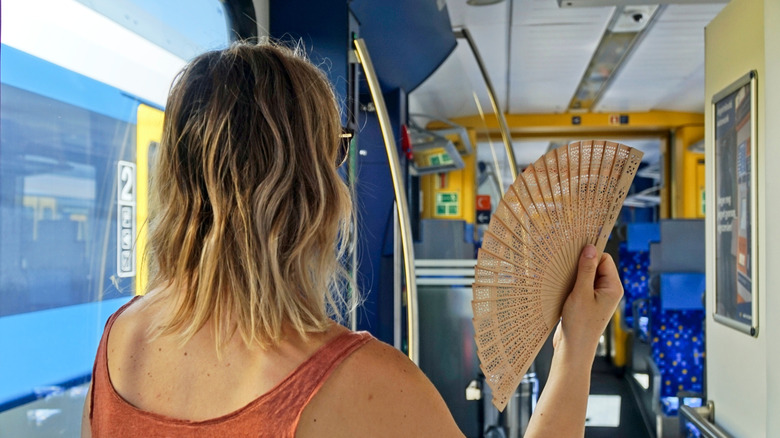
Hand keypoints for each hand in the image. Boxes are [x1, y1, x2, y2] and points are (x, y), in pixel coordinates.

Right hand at [553, 244, 622, 358]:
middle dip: (581, 265)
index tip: (574, 253)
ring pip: (587, 275)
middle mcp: (608, 291)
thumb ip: (586, 269)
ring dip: (575, 275)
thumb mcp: (581, 293)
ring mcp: (597, 297)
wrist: (573, 349)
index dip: (591, 255)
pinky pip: (581, 286)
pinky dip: (572, 284)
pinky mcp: (587, 302)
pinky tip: (562, 288)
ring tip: (564, 281)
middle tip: (567, 268)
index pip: (605, 259)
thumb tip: (590, 248)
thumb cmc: (579, 323)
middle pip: (596, 266)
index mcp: (613, 288)